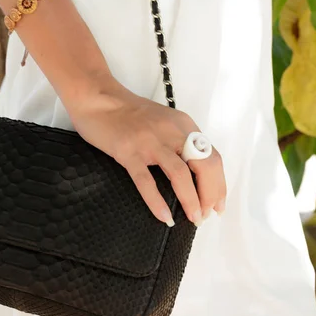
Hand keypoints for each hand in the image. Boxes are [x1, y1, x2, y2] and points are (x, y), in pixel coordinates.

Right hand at [65, 78, 225, 226]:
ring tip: (193, 218)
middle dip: (210, 195)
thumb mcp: (162, 121)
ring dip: (191, 200)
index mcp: (183, 125)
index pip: (212, 157)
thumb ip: (177, 140)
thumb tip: (191, 172)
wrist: (97, 97)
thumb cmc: (127, 112)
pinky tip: (164, 216)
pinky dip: (157, 201)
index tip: (217, 204)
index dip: (218, 184)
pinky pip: (146, 181)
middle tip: (206, 216)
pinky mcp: (128, 151)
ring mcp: (150, 142)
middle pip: (204, 166)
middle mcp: (172, 132)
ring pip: (180, 175)